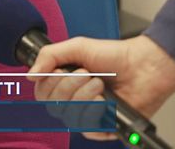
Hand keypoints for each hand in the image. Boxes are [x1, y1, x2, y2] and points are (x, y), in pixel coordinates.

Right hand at [27, 35, 174, 139]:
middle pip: (53, 106)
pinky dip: (96, 113)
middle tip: (87, 74)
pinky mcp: (103, 126)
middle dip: (69, 87)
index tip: (62, 70)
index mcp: (63, 82)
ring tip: (100, 84)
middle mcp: (73, 99)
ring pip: (69, 117)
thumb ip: (49, 56)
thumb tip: (30, 75)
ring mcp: (87, 114)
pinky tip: (106, 100)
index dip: (48, 83)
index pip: (41, 93)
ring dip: (84, 98)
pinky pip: (88, 128)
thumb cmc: (114, 55)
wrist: (144, 65)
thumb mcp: (77, 47)